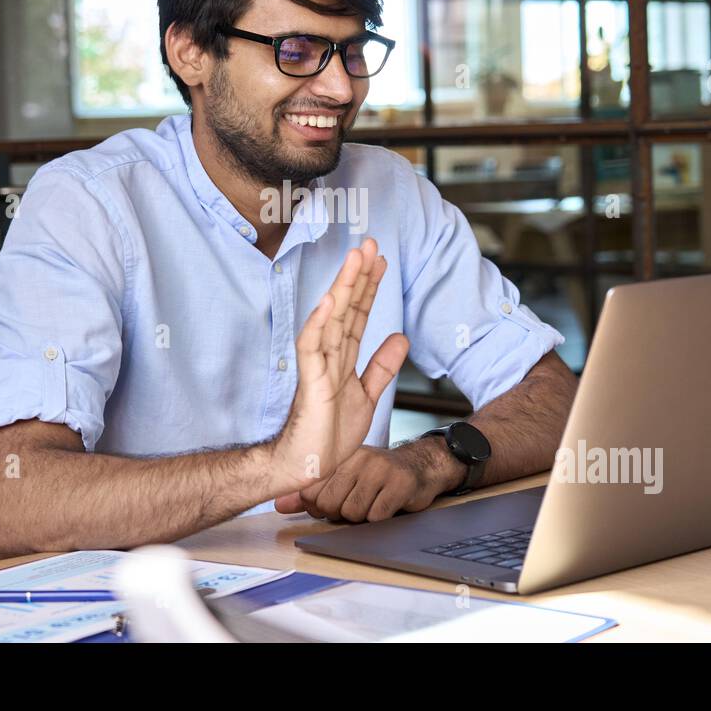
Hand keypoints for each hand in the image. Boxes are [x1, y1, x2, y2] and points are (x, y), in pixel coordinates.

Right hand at [266, 238, 408, 496]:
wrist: (309, 467)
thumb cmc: (330, 435)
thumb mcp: (367, 396)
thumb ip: (382, 366)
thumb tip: (400, 336)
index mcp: (343, 357)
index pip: (358, 314)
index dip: (369, 287)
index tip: (380, 260)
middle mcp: (330, 356)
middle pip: (346, 308)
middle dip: (358, 276)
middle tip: (370, 243)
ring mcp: (318, 366)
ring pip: (331, 320)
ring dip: (342, 288)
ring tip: (354, 259)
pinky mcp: (309, 383)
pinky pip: (311, 348)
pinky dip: (319, 324)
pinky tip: (329, 302)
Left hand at [273, 444, 455, 521]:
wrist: (420, 466)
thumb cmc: (377, 475)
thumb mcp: (342, 478)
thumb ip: (310, 492)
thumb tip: (278, 505)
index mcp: (340, 456)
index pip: (311, 491)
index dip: (319, 506)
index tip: (333, 503)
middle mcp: (358, 458)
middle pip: (330, 505)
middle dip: (341, 514)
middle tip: (356, 503)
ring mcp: (380, 469)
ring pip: (353, 513)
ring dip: (362, 518)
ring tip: (373, 502)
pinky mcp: (400, 484)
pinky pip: (376, 516)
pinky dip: (380, 519)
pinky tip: (387, 505)